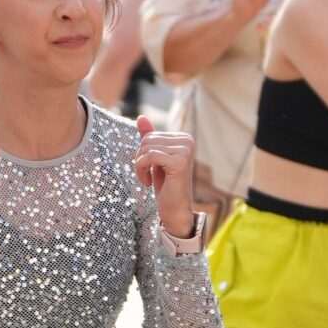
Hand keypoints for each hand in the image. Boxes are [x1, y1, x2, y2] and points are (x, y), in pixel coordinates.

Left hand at [132, 114, 198, 237]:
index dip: (143, 153)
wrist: (174, 210)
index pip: (150, 135)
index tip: (149, 169)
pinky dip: (141, 170)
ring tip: (148, 179)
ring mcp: (185, 151)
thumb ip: (149, 138)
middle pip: (147, 140)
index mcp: (184, 138)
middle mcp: (188, 141)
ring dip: (140, 166)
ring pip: (146, 148)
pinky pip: (149, 157)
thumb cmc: (165, 185)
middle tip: (147, 176)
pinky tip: (148, 183)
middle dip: (140, 159)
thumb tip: (141, 117)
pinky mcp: (179, 162)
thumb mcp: (154, 159)